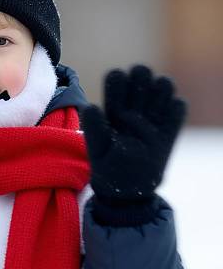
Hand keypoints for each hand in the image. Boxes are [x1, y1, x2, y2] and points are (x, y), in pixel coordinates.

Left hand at [79, 65, 186, 202]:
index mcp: (113, 111)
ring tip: (157, 94)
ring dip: (161, 86)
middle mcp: (133, 111)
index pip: (116, 84)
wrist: (127, 192)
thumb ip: (94, 128)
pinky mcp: (168, 133)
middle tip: (140, 81)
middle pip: (140, 80)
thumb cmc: (107, 168)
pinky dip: (176, 107)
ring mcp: (152, 120)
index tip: (118, 78)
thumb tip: (91, 106)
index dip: (118, 79)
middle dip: (142, 76)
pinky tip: (170, 110)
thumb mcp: (97, 149)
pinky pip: (177, 111)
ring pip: (161, 89)